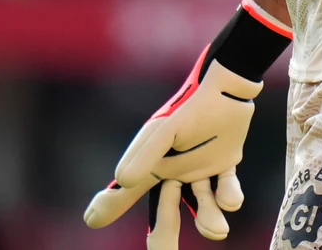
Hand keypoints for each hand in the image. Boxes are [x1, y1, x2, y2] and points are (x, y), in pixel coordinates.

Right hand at [84, 0, 291, 245]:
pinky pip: (226, 188)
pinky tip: (231, 200)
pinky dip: (229, 195)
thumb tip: (121, 180)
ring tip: (217, 229)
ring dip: (208, 218)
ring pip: (201, 206)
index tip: (91, 219)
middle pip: (165, 214)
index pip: (127, 190)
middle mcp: (172, 170)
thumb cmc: (191, 105)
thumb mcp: (164, 130)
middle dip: (164, 238)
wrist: (227, 86)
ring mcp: (199, 170)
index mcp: (152, 162)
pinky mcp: (224, 164)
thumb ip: (145, 155)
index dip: (110, 206)